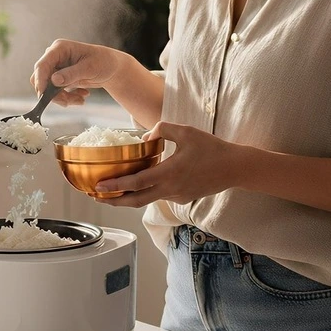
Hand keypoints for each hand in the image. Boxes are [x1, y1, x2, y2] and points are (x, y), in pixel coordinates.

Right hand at [31, 39, 125, 107]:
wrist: (112, 68)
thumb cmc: (104, 62)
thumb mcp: (89, 68)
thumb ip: (71, 74)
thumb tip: (53, 80)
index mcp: (59, 48)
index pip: (42, 65)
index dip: (40, 81)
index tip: (44, 96)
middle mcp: (55, 57)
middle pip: (41, 78)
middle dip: (53, 93)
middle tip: (67, 102)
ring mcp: (57, 68)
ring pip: (48, 88)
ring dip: (63, 97)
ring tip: (80, 100)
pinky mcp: (61, 78)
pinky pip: (56, 92)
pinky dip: (68, 97)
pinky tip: (82, 96)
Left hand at [93, 121, 244, 207]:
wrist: (235, 168)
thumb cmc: (212, 148)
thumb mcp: (186, 131)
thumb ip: (163, 129)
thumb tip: (147, 136)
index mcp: (169, 173)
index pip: (135, 183)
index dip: (114, 186)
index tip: (97, 187)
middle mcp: (170, 189)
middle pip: (135, 200)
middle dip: (113, 200)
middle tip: (95, 196)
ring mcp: (176, 196)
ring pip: (146, 199)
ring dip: (128, 197)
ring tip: (111, 191)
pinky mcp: (182, 198)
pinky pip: (159, 195)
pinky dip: (146, 191)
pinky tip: (140, 183)